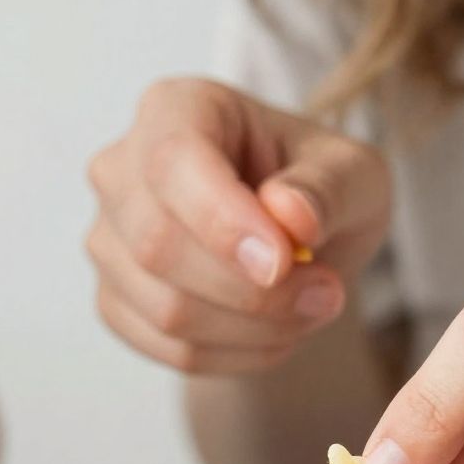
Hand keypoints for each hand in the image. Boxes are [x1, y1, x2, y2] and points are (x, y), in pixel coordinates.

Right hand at [86, 77, 389, 373]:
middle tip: (327, 293)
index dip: (223, 221)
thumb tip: (289, 214)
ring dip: (256, 329)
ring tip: (311, 307)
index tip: (285, 261)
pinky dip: (238, 355)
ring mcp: (108, 239)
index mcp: (175, 109)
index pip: (173, 162)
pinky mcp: (115, 300)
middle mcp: (121, 170)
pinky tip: (276, 330)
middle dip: (253, 291)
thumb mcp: (354, 172)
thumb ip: (330, 187)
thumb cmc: (319, 190)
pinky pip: (171, 350)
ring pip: (166, 310)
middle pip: (158, 246)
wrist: (298, 241)